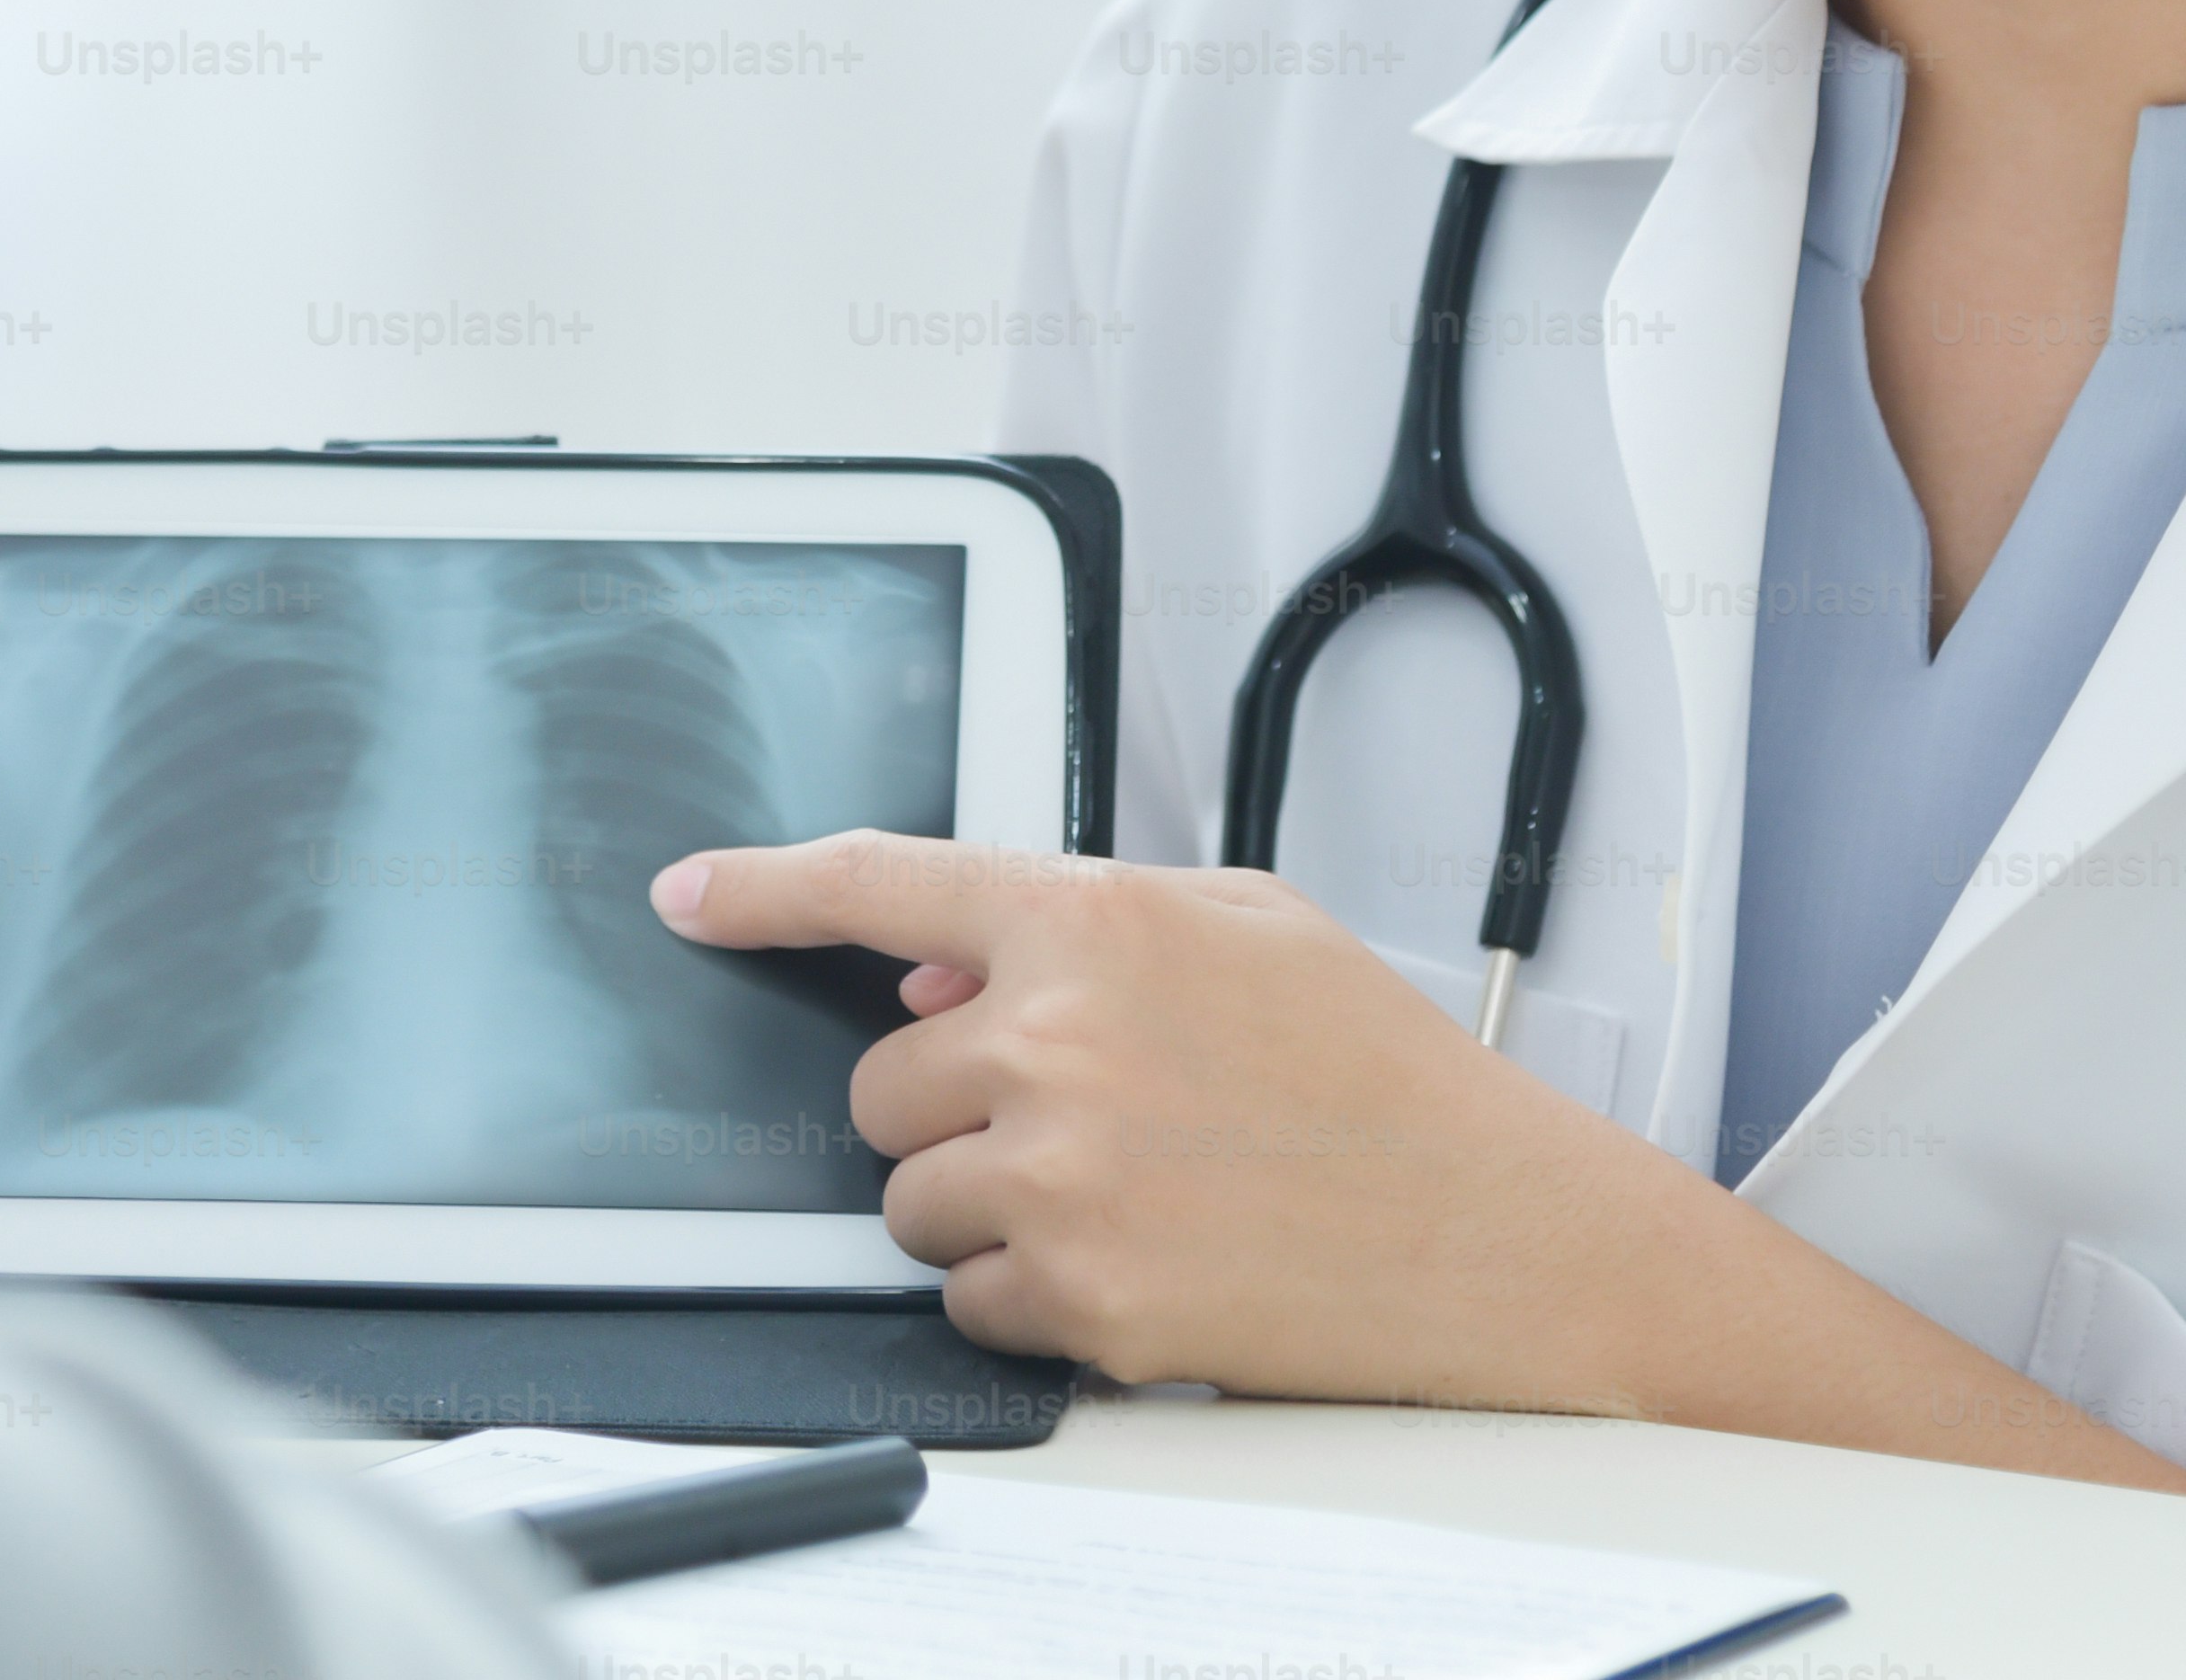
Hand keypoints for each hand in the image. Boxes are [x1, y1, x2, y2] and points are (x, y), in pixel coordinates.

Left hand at [649, 831, 1675, 1401]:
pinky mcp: (1077, 1300)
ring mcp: (1060, 1179)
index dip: (763, 889)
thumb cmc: (1380, 1074)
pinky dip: (1026, 1295)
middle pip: (883, 1086)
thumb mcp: (1248, 926)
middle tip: (1074, 1119)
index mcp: (1095, 925)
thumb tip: (942, 966)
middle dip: (951, 1105)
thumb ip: (1087, 917)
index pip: (878, 885)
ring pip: (911, 1201)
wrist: (1493, 1232)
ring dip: (982, 1205)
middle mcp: (1057, 1044)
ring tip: (1123, 1193)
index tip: (692, 898)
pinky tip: (1137, 1260)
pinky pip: (966, 1300)